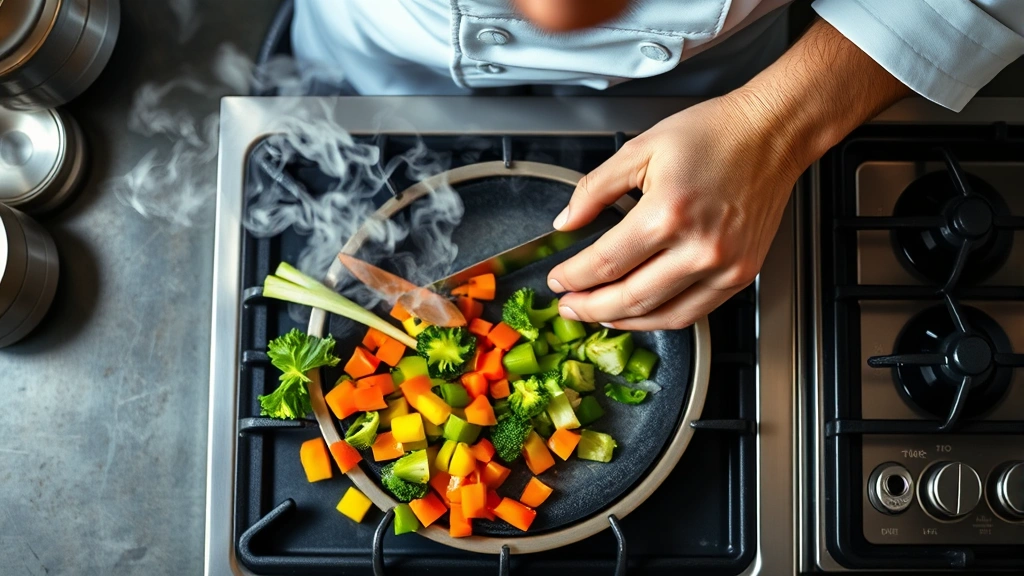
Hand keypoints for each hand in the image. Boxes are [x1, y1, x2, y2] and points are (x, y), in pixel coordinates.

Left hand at [546, 19, 909, 330]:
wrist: (772, 133)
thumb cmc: (713, 134)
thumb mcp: (641, 149)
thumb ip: (594, 189)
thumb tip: (566, 222)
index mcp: (667, 212)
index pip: (606, 262)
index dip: (574, 277)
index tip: (557, 280)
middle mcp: (698, 247)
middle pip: (630, 297)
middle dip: (591, 308)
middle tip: (568, 308)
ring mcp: (724, 266)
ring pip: (661, 314)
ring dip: (622, 321)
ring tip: (597, 315)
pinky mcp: (740, 274)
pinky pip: (693, 313)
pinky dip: (660, 318)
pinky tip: (638, 313)